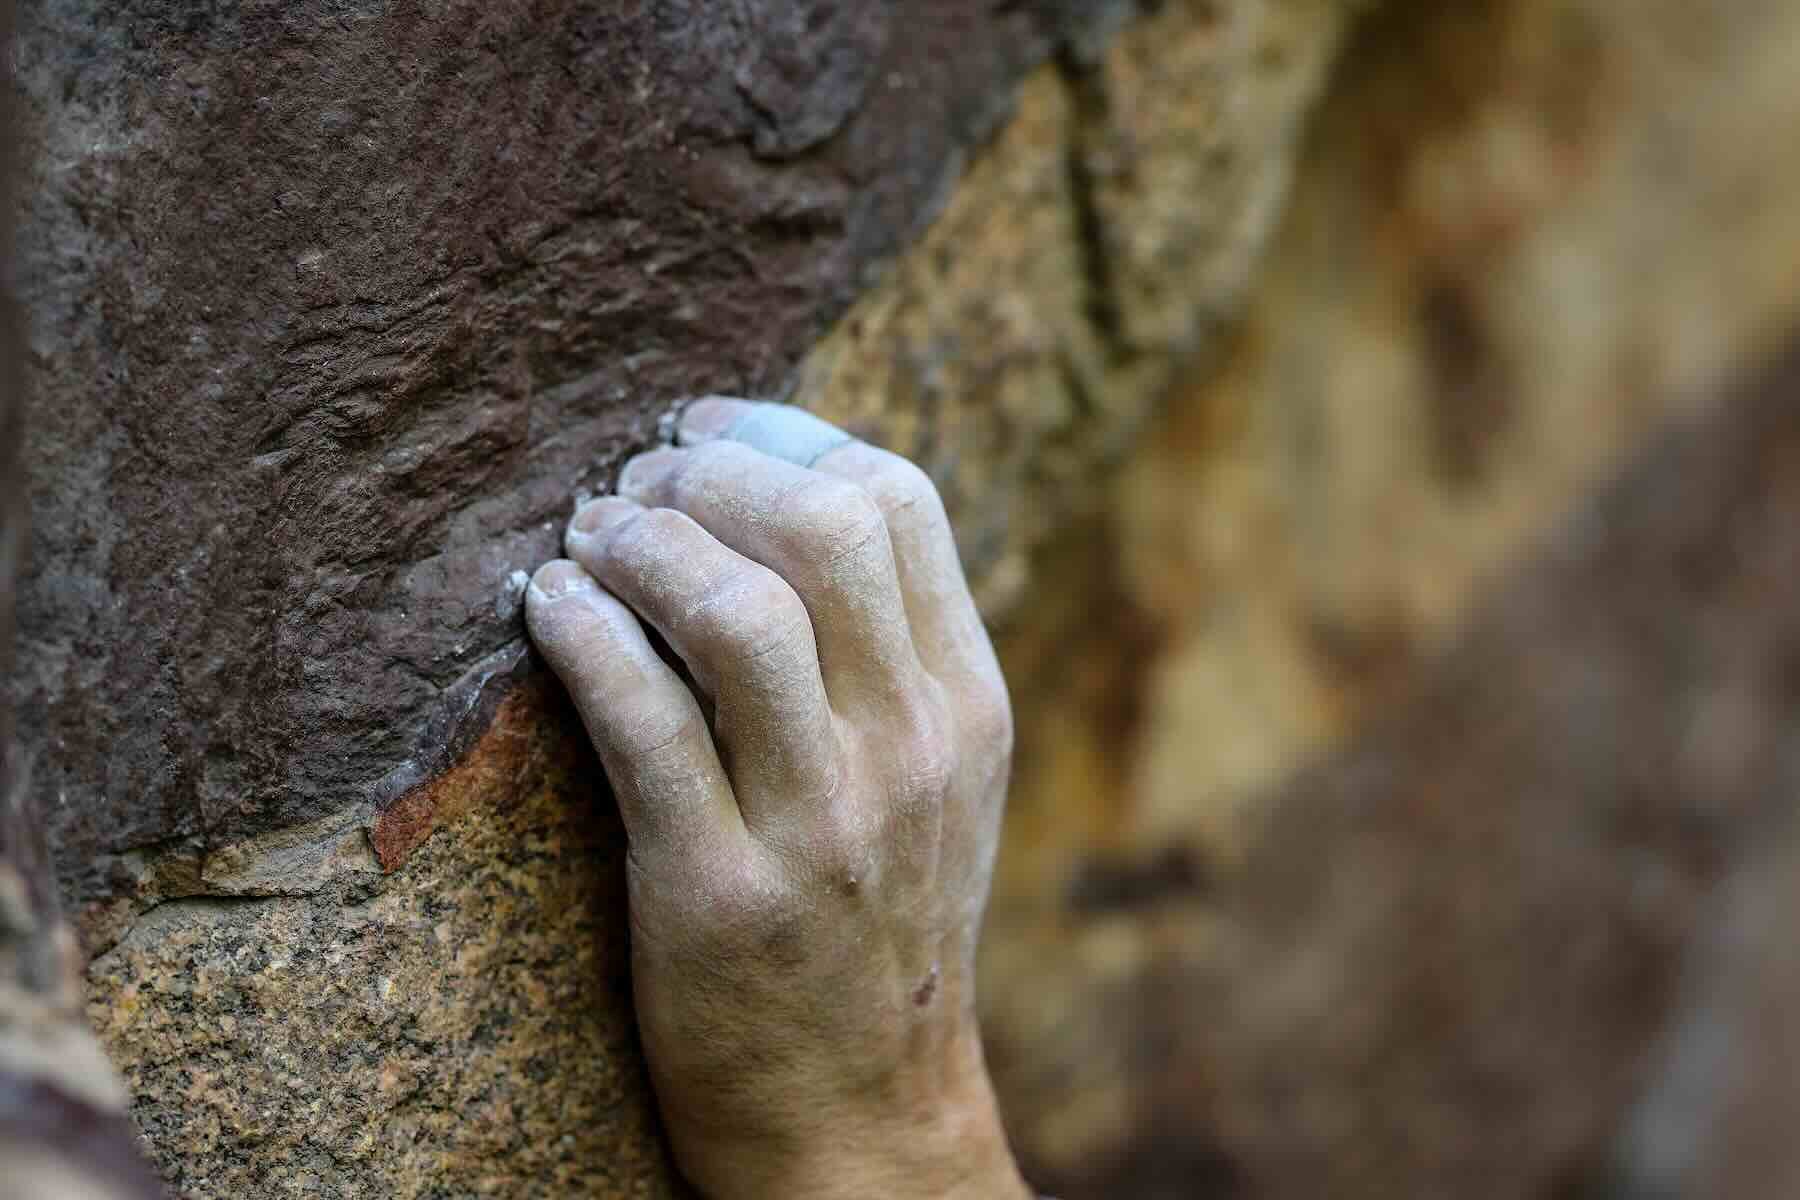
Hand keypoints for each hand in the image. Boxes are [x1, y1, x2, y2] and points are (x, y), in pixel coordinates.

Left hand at [525, 399, 1029, 1199]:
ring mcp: (822, 820)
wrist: (861, 1112)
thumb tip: (777, 507)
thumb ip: (886, 655)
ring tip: (585, 538)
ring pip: (732, 611)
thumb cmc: (878, 928)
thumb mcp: (933, 783)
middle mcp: (909, 746)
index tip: (703, 426)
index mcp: (965, 704)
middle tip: (634, 479)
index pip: (897, 500)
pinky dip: (580, 632)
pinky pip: (641, 718)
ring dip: (636, 543)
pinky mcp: (721, 889)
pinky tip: (545, 605)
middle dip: (706, 473)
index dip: (784, 432)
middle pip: (820, 527)